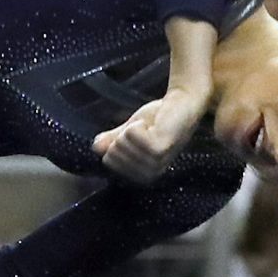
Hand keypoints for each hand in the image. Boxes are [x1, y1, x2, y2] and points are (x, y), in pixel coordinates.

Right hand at [92, 89, 207, 181]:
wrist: (182, 102)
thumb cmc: (159, 116)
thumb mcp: (130, 131)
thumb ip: (113, 141)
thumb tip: (95, 148)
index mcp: (142, 174)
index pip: (108, 161)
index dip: (116, 143)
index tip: (136, 135)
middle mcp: (150, 173)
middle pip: (113, 154)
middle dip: (123, 136)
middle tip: (144, 129)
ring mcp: (156, 162)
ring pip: (121, 144)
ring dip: (131, 130)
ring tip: (149, 126)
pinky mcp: (160, 149)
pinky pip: (131, 136)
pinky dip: (136, 126)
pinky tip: (152, 125)